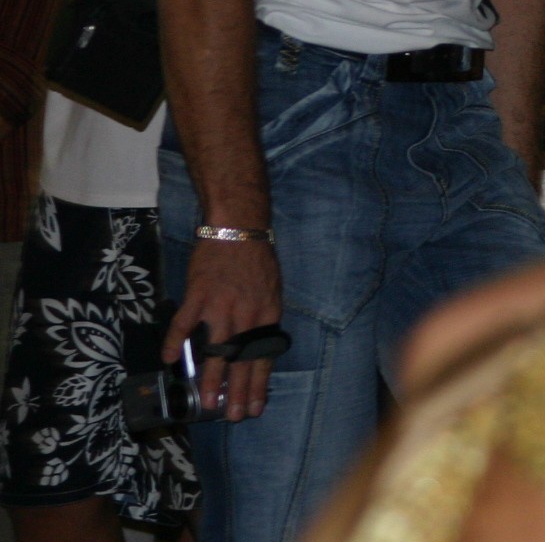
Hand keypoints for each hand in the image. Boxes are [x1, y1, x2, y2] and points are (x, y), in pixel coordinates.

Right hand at [163, 237, 281, 421]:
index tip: (255, 407)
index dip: (259, 384)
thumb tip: (258, 347)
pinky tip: (169, 360)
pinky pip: (183, 324)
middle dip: (239, 392)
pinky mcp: (198, 295)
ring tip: (206, 403)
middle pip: (242, 360)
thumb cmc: (257, 261)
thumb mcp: (272, 292)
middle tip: (234, 417)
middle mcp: (246, 315)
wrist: (239, 230)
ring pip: (215, 350)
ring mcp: (221, 306)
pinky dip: (175, 342)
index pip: (263, 357)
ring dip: (211, 378)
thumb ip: (263, 320)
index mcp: (267, 315)